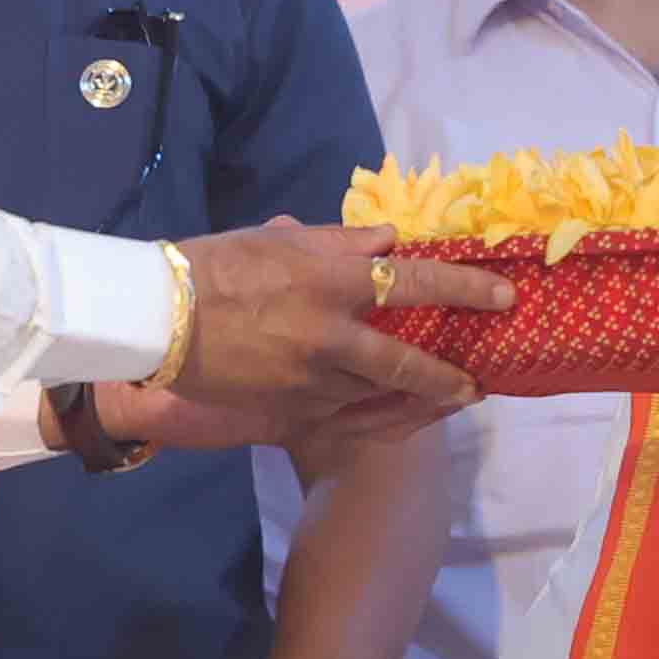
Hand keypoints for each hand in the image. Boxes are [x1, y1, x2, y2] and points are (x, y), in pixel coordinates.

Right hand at [150, 223, 503, 445]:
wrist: (154, 319)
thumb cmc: (216, 267)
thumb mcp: (280, 240)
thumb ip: (342, 242)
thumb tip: (390, 239)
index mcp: (333, 281)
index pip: (417, 281)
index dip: (466, 288)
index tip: (503, 296)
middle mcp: (331, 336)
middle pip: (407, 363)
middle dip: (448, 377)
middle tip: (477, 384)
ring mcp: (311, 381)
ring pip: (378, 397)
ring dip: (416, 402)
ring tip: (446, 401)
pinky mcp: (289, 412)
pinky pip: (345, 419)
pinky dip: (376, 418)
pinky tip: (394, 417)